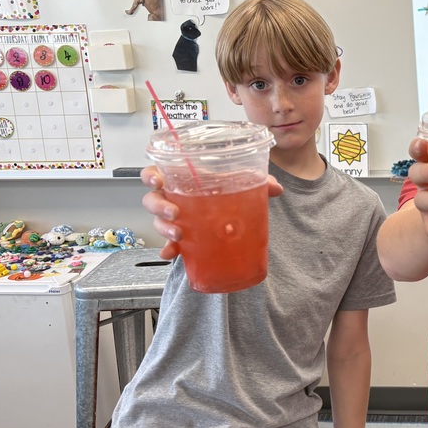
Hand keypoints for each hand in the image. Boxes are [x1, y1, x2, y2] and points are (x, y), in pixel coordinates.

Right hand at [140, 164, 282, 259]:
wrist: (230, 217)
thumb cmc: (225, 193)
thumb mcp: (240, 184)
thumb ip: (258, 181)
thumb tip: (275, 188)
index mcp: (181, 179)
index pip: (156, 173)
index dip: (151, 175)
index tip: (158, 180)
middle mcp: (173, 198)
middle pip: (152, 199)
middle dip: (159, 206)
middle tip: (174, 213)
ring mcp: (174, 219)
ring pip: (158, 222)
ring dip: (164, 228)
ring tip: (179, 234)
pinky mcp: (180, 238)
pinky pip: (168, 245)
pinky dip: (168, 250)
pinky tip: (170, 254)